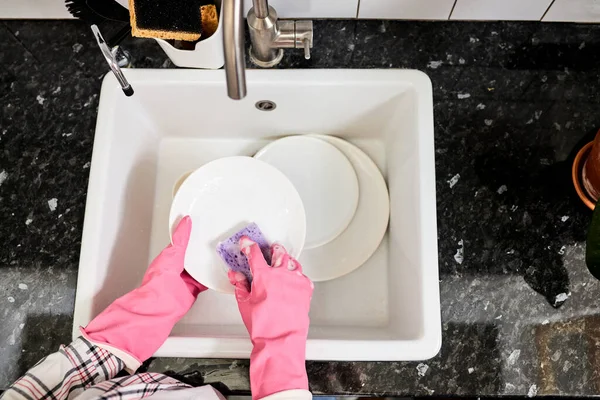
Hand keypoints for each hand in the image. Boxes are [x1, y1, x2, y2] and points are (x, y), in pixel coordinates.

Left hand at [82, 216, 206, 369]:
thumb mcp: (173, 252)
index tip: (202, 227)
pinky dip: (212, 277)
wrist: (160, 306)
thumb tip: (185, 221)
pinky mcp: (194, 289)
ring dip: (208, 264)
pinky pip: (206, 281)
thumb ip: (180, 238)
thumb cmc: (159, 281)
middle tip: (215, 240)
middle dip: (202, 250)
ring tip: (220, 253)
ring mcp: (186, 279)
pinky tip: (219, 271)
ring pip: (201, 268)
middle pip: (194, 256)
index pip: (183, 243)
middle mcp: (178, 268)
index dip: (192, 236)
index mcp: (171, 257)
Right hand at [229, 237, 312, 399]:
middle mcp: (281, 274)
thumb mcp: (245, 304)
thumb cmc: (263, 325)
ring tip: (281, 262)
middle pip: (278, 252)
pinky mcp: (306, 289)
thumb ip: (240, 285)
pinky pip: (301, 275)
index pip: (254, 254)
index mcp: (264, 276)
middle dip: (272, 249)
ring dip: (286, 260)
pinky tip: (292, 278)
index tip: (246, 243)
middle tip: (269, 250)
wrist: (281, 339)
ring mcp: (295, 280)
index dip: (248, 246)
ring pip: (292, 261)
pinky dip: (296, 274)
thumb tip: (236, 275)